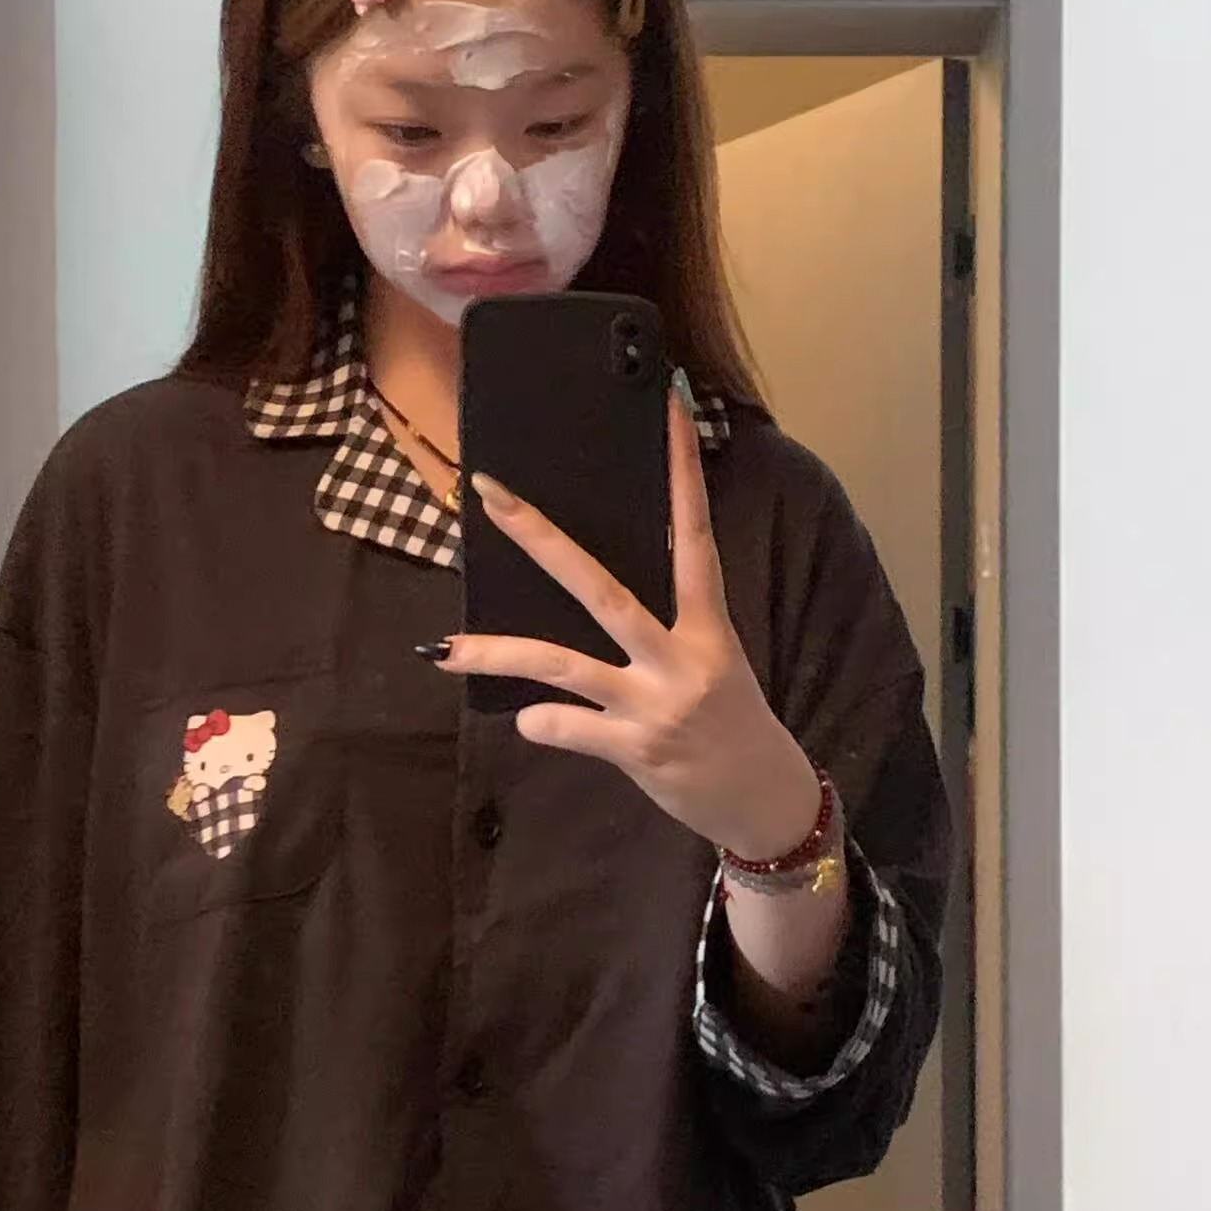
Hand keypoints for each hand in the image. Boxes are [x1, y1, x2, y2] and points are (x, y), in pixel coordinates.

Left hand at [437, 399, 822, 861]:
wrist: (763, 800)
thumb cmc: (731, 723)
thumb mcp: (712, 662)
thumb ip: (660, 629)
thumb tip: (593, 595)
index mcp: (707, 627)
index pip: (693, 536)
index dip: (681, 474)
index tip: (666, 410)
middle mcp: (681, 658)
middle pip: (602, 589)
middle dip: (542, 540)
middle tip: (491, 496)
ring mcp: (656, 704)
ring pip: (564, 666)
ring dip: (501, 653)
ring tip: (447, 649)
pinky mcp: (638, 749)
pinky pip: (569, 728)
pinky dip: (541, 723)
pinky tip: (529, 721)